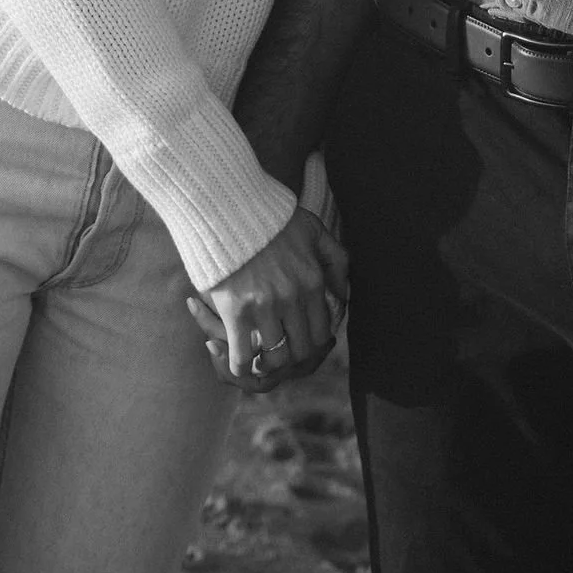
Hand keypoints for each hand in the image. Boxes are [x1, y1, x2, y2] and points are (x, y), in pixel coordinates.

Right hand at [186, 207, 347, 390]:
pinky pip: (242, 355)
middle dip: (293, 358)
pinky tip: (238, 363)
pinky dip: (241, 366)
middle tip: (280, 354)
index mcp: (313, 281)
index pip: (322, 332)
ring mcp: (264, 306)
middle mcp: (292, 298)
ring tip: (260, 360)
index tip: (299, 341)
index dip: (312, 344)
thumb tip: (344, 294)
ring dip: (269, 365)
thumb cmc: (270, 218)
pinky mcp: (235, 311)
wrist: (227, 207)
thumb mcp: (314, 230)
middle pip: (301, 350)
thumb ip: (337, 260)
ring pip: (275, 358)